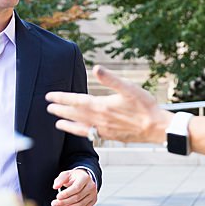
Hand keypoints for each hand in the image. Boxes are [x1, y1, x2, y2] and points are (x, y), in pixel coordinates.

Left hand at [46, 67, 170, 144]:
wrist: (156, 127)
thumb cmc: (145, 106)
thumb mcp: (130, 88)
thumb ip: (111, 79)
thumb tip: (96, 69)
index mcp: (102, 105)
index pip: (76, 101)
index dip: (62, 97)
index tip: (50, 96)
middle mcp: (100, 119)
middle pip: (75, 114)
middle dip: (61, 110)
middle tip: (48, 108)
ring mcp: (104, 129)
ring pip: (80, 126)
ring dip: (68, 123)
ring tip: (57, 123)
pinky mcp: (110, 136)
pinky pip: (90, 134)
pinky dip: (81, 132)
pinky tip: (79, 132)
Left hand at [51, 168, 98, 205]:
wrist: (83, 179)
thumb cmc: (75, 177)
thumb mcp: (66, 174)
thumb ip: (60, 179)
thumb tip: (55, 186)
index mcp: (85, 178)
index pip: (76, 188)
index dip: (66, 194)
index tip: (58, 197)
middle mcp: (91, 186)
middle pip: (77, 197)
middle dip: (64, 202)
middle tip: (54, 203)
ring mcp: (93, 194)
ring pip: (80, 205)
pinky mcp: (93, 201)